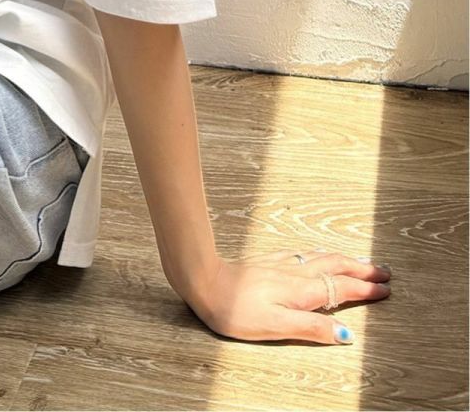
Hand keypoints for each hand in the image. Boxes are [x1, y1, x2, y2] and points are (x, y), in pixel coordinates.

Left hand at [183, 250, 391, 344]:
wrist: (203, 281)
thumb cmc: (236, 310)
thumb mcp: (276, 326)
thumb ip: (312, 328)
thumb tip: (346, 334)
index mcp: (302, 291)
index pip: (342, 289)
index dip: (366, 290)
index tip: (386, 289)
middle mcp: (296, 273)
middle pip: (336, 267)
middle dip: (362, 270)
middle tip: (384, 272)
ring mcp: (281, 265)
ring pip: (321, 258)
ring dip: (344, 260)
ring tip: (360, 261)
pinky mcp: (267, 262)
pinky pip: (303, 255)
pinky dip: (319, 255)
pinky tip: (315, 255)